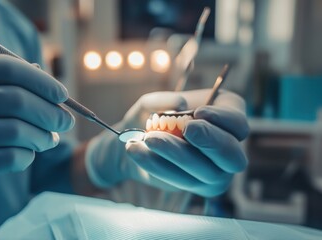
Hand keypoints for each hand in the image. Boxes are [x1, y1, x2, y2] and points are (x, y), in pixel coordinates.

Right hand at [0, 55, 73, 210]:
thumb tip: (42, 79)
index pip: (7, 68)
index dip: (41, 80)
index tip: (61, 94)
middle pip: (18, 100)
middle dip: (51, 112)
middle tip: (66, 120)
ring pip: (18, 131)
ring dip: (43, 136)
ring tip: (50, 138)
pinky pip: (9, 157)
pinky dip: (26, 156)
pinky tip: (27, 154)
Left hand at [85, 89, 248, 196]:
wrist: (134, 141)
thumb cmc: (151, 116)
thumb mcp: (152, 103)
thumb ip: (163, 100)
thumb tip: (180, 103)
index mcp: (227, 120)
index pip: (238, 125)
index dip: (222, 120)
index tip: (197, 113)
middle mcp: (227, 149)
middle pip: (233, 156)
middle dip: (211, 141)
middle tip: (186, 129)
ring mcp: (213, 173)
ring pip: (206, 171)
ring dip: (177, 153)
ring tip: (149, 138)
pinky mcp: (194, 187)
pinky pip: (181, 180)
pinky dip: (157, 165)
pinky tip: (137, 151)